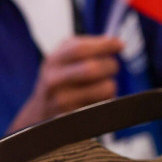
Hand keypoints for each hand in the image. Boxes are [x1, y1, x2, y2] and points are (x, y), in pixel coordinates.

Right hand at [7, 35, 123, 131]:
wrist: (41, 113)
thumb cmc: (61, 80)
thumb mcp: (64, 58)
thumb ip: (87, 47)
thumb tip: (117, 43)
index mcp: (54, 61)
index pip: (79, 49)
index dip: (103, 45)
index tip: (119, 44)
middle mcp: (54, 81)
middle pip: (93, 68)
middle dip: (110, 65)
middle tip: (111, 66)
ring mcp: (62, 102)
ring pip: (105, 88)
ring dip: (111, 85)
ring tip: (101, 85)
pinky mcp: (75, 118)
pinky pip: (104, 105)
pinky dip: (106, 101)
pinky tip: (95, 100)